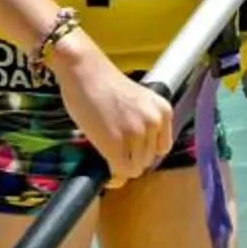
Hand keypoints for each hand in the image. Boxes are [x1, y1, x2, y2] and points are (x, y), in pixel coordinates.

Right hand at [49, 36, 174, 186]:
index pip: (161, 147)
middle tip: (114, 152)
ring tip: (108, 156)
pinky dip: (114, 177)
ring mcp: (135, 133)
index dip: (145, 152)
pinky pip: (121, 172)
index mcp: (163, 110)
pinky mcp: (115, 143)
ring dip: (121, 166)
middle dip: (131, 158)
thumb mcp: (137, 101)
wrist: (83, 70)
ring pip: (135, 168)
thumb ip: (143, 123)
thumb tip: (138, 153)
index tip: (132, 153)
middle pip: (148, 159)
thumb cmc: (103, 83)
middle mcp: (154, 121)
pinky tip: (107, 175)